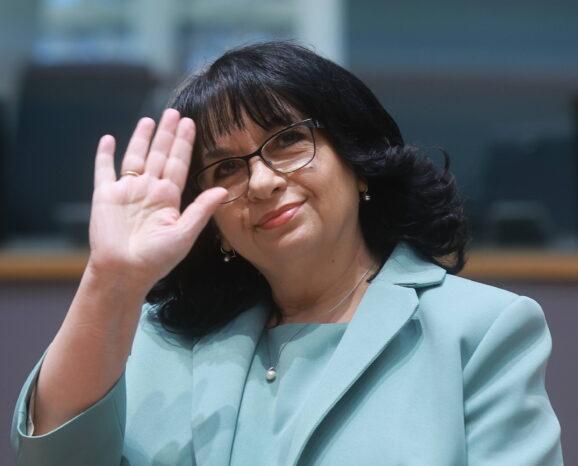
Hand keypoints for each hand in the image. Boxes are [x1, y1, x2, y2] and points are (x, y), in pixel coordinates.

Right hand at [87, 108, 226, 289]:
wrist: (124, 272)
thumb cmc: (156, 259)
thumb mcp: (184, 233)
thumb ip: (201, 210)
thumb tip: (223, 189)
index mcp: (168, 198)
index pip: (178, 164)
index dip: (184, 144)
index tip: (190, 124)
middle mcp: (148, 190)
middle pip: (159, 155)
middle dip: (167, 134)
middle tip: (174, 112)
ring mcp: (126, 191)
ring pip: (135, 156)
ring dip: (142, 138)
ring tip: (150, 119)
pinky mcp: (105, 195)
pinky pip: (104, 170)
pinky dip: (104, 155)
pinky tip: (108, 139)